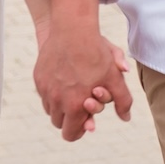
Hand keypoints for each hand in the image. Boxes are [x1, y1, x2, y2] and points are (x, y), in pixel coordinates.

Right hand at [34, 23, 131, 142]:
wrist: (72, 29)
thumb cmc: (96, 54)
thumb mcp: (114, 77)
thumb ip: (122, 101)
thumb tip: (126, 118)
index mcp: (75, 106)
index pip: (70, 134)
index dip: (80, 130)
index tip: (87, 121)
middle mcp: (56, 101)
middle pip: (59, 123)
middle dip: (70, 118)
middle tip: (81, 104)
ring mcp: (45, 89)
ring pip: (50, 109)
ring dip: (60, 105)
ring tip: (73, 90)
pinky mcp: (38, 78)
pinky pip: (44, 94)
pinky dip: (52, 92)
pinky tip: (64, 79)